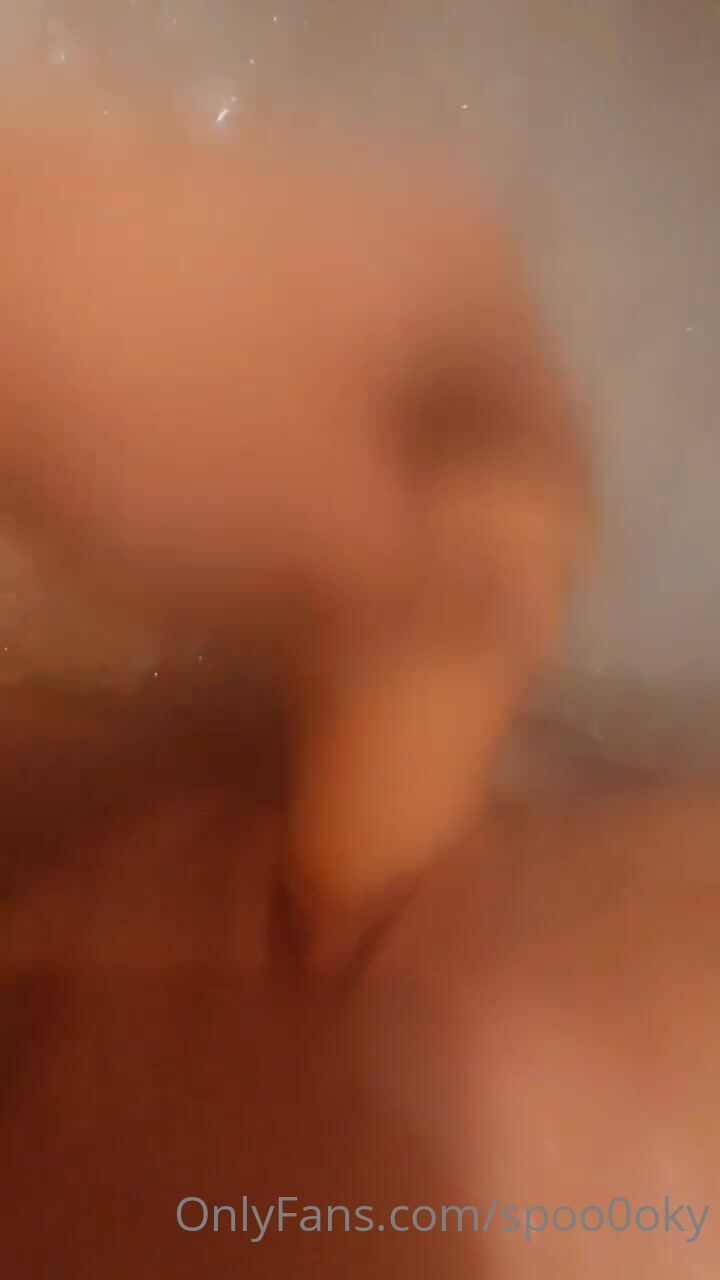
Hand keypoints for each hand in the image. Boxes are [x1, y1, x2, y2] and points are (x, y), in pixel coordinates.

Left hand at [0, 121, 589, 954]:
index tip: (486, 653)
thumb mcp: (339, 546)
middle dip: (432, 541)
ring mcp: (291, 231)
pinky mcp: (199, 254)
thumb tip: (520, 612)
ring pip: (363, 406)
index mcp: (471, 280)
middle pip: (458, 426)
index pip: (556, 449)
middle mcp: (400, 231)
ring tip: (303, 603)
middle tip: (393, 640)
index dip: (529, 567)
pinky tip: (226, 524)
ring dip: (350, 508)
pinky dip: (277, 461)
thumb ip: (452, 595)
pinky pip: (280, 379)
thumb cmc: (178, 423)